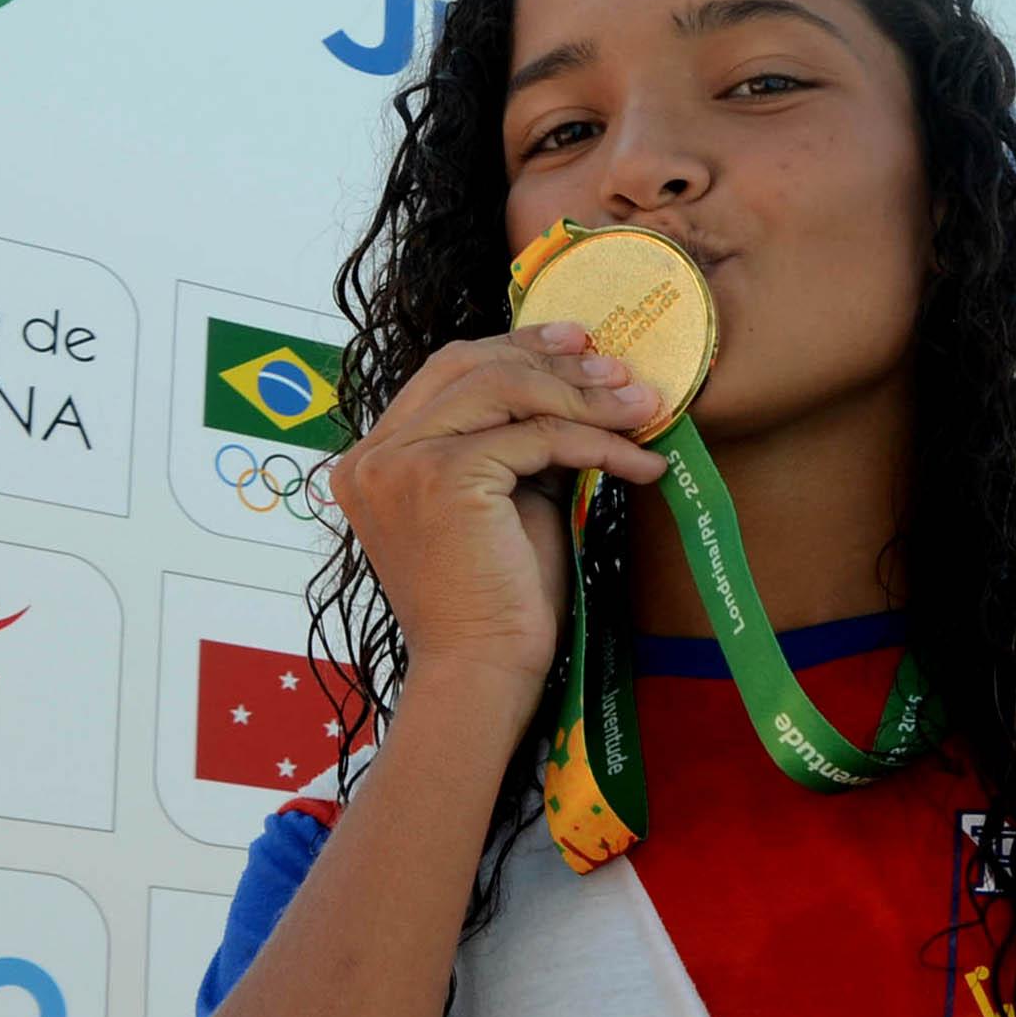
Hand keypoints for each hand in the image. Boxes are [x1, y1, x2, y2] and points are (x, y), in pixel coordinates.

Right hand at [327, 322, 670, 694]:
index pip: (446, 374)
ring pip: (505, 391)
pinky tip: (639, 463)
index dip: (514, 348)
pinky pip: (536, 437)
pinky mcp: (441, 477)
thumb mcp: (505, 501)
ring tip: (642, 408)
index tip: (575, 344)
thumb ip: (519, 443)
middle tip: (619, 368)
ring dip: (584, 396)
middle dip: (551, 360)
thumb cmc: (497, 603)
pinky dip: (596, 443)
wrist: (481, 673)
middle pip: (468, 365)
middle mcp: (373, 455)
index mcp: (373, 460)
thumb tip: (581, 386)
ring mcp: (400, 462)